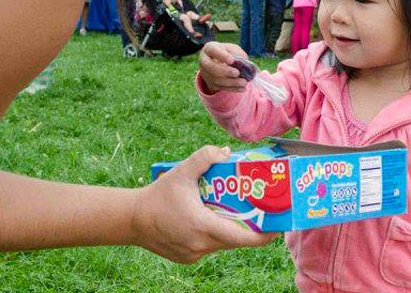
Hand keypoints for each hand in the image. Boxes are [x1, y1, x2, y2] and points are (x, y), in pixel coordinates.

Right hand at [132, 145, 279, 262]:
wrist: (132, 219)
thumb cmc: (158, 196)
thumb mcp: (181, 171)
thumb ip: (205, 157)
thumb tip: (226, 152)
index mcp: (204, 227)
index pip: (244, 238)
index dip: (265, 234)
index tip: (278, 225)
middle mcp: (202, 245)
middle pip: (236, 239)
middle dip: (250, 226)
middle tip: (260, 210)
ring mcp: (194, 254)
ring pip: (223, 243)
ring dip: (231, 229)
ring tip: (236, 211)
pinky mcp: (188, 257)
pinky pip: (209, 246)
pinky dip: (215, 234)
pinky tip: (211, 218)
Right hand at [198, 42, 249, 92]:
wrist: (221, 62)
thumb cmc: (228, 53)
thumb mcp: (233, 49)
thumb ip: (237, 54)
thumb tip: (243, 65)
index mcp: (209, 48)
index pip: (212, 50)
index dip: (222, 56)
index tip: (232, 61)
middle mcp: (204, 61)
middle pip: (210, 67)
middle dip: (225, 71)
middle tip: (237, 73)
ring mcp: (205, 73)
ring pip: (216, 79)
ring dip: (231, 82)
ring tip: (244, 82)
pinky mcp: (210, 83)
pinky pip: (220, 87)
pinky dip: (232, 88)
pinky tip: (242, 88)